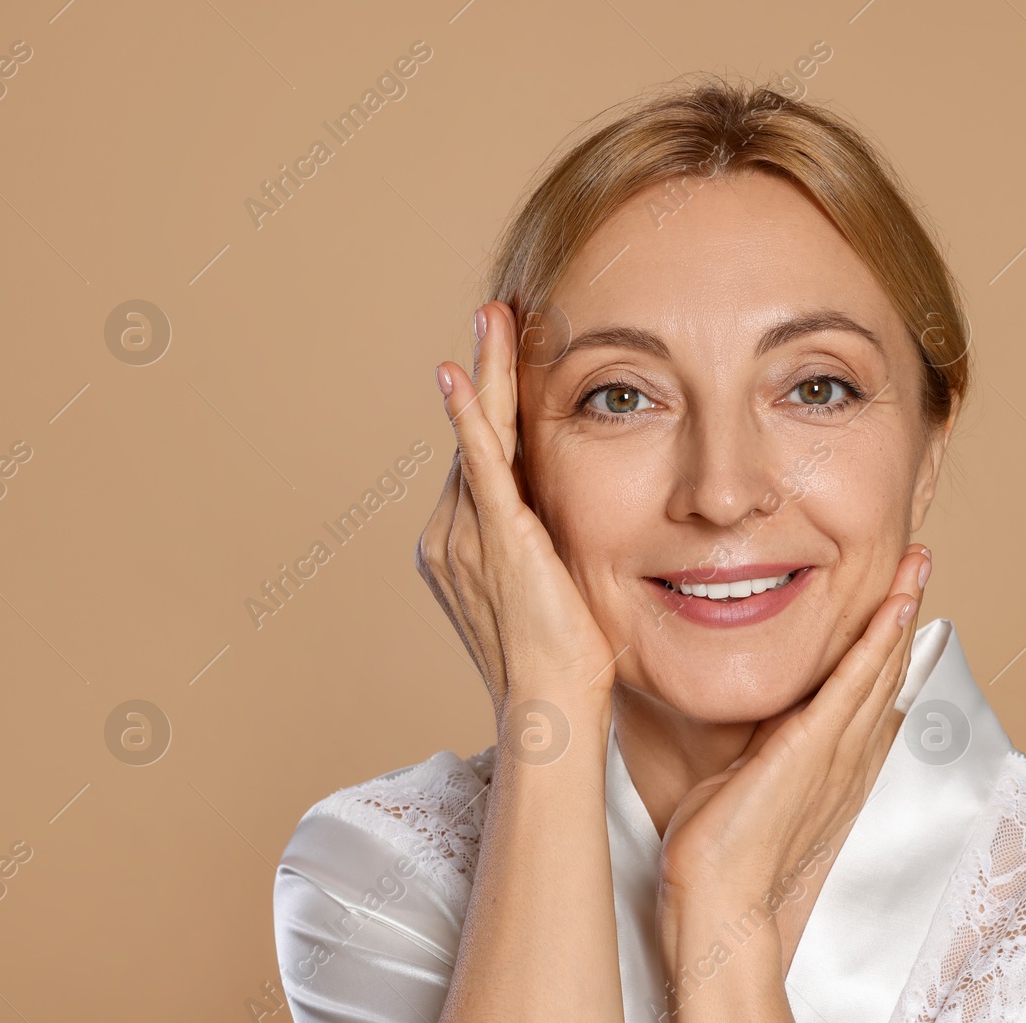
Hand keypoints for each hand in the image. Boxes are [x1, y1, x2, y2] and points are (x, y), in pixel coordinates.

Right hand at [416, 301, 618, 746]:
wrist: (551, 708)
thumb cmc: (564, 665)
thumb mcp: (556, 590)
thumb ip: (549, 549)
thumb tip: (569, 532)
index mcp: (470, 544)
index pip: (484, 459)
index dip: (495, 405)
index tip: (509, 355)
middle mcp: (455, 533)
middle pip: (476, 436)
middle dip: (487, 372)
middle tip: (497, 311)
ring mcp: (468, 534)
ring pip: (478, 436)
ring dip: (487, 373)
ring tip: (494, 314)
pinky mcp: (495, 537)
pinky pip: (479, 465)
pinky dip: (470, 417)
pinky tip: (461, 373)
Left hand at [655, 545, 930, 968]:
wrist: (718, 896)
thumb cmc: (720, 847)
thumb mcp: (745, 778)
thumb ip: (759, 745)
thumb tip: (751, 722)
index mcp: (835, 761)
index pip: (869, 687)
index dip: (885, 637)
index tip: (894, 594)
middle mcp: (849, 753)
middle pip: (887, 668)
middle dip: (903, 608)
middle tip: (918, 558)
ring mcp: (838, 750)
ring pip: (880, 666)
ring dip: (901, 610)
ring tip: (916, 562)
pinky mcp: (816, 747)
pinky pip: (856, 683)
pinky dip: (878, 640)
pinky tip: (893, 604)